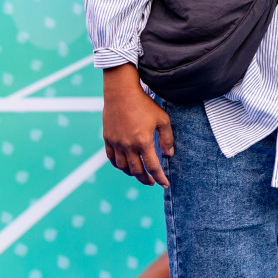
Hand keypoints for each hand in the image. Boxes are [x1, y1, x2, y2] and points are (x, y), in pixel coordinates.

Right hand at [102, 63, 173, 186]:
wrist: (121, 93)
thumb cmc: (144, 104)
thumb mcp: (162, 119)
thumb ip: (167, 138)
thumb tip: (169, 154)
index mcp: (143, 142)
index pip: (153, 167)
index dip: (160, 178)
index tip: (165, 184)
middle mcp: (128, 146)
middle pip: (137, 171)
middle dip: (146, 179)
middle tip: (152, 182)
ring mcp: (116, 143)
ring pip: (123, 167)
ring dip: (132, 174)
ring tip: (140, 174)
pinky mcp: (108, 139)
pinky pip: (112, 158)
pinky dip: (119, 165)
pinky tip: (125, 165)